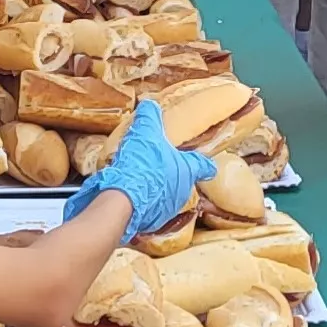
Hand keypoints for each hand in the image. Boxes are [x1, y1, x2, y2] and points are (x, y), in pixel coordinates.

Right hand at [64, 104, 217, 224]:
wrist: (122, 199)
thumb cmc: (141, 165)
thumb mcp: (145, 133)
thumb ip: (150, 117)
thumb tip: (150, 104)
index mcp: (187, 170)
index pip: (204, 165)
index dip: (203, 162)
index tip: (204, 162)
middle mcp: (183, 191)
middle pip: (182, 181)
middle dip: (170, 175)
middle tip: (155, 166)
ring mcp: (168, 209)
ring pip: (165, 197)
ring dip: (155, 190)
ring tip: (139, 180)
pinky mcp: (152, 222)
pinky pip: (149, 211)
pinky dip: (142, 203)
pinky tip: (129, 195)